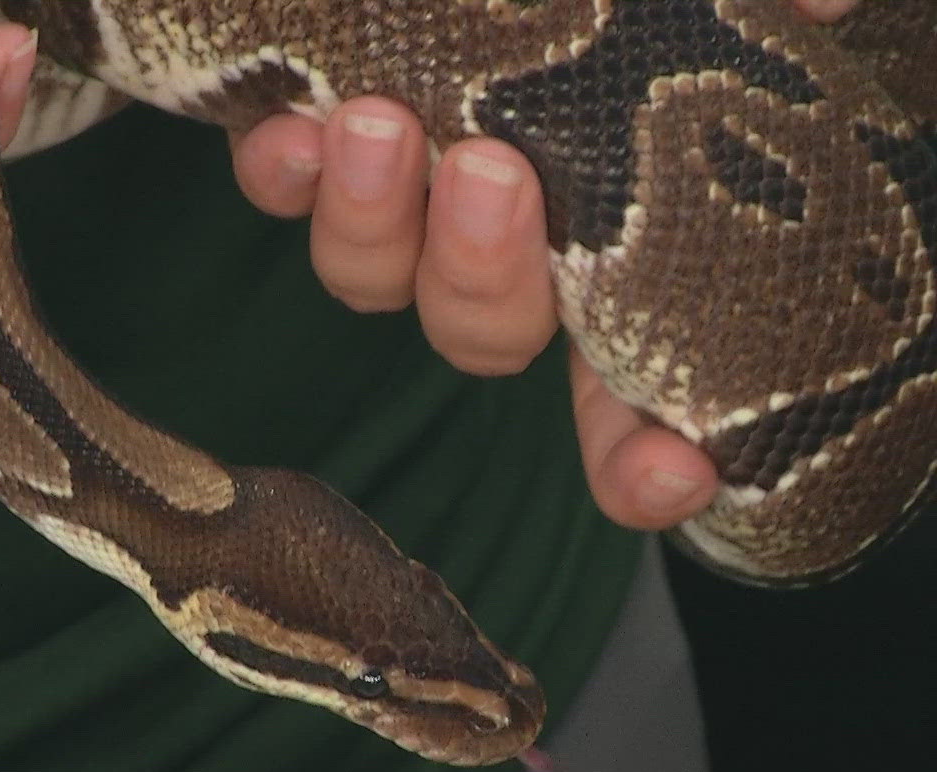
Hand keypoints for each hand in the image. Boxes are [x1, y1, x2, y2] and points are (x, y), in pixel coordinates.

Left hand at [222, 0, 861, 530]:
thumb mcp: (688, 3)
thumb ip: (744, 12)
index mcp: (602, 238)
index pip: (632, 391)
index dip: (647, 456)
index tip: (674, 472)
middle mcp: (499, 241)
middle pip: (484, 329)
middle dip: (484, 276)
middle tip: (492, 177)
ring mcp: (400, 202)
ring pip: (374, 275)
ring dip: (373, 222)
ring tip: (376, 130)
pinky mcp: (310, 145)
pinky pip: (280, 191)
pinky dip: (283, 176)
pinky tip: (294, 134)